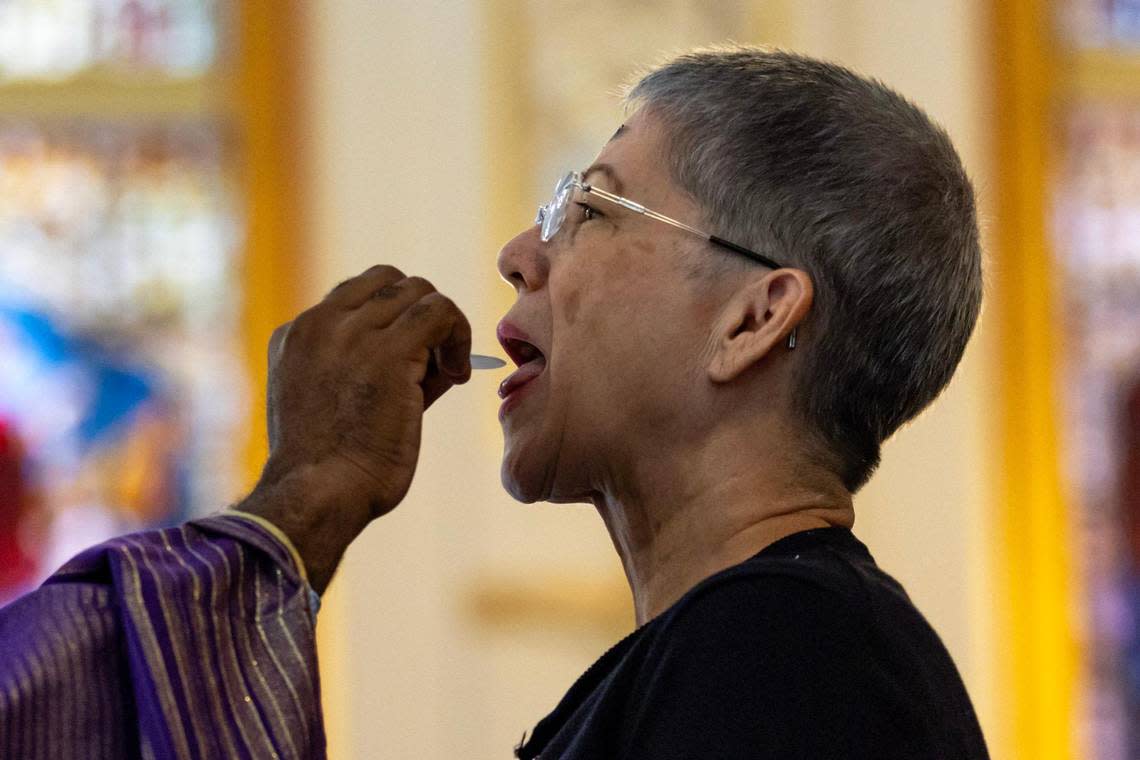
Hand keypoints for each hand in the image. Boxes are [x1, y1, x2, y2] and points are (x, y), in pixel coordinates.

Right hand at [236, 265, 471, 591]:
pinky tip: (456, 376)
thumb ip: (373, 369)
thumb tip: (436, 357)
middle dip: (420, 314)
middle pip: (390, 281)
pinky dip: (459, 336)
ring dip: (443, 326)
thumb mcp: (336, 404)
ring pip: (418, 291)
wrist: (318, 496)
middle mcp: (318, 324)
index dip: (394, 320)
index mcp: (295, 335)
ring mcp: (350, 333)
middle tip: (434, 363)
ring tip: (447, 373)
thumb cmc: (330, 471)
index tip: (411, 361)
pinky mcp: (387, 352)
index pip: (357, 295)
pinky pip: (440, 312)